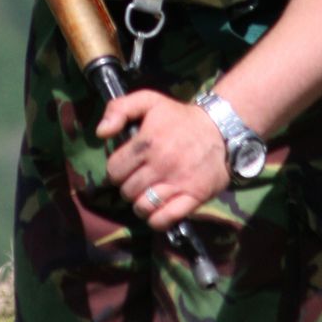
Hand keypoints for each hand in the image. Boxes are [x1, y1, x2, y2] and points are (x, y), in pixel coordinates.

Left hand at [96, 89, 229, 229]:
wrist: (220, 129)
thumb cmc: (179, 117)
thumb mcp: (149, 101)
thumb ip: (119, 109)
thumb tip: (101, 133)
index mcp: (147, 141)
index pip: (114, 170)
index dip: (116, 170)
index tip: (125, 166)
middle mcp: (161, 164)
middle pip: (127, 191)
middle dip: (128, 186)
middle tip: (138, 178)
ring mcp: (178, 182)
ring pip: (142, 207)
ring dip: (140, 204)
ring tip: (146, 193)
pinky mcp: (193, 197)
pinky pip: (164, 219)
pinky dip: (156, 219)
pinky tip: (158, 207)